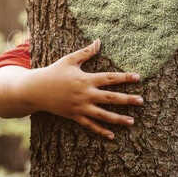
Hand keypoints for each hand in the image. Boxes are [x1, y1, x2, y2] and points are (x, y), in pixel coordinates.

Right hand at [21, 41, 141, 139]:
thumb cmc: (53, 72)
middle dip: (127, 99)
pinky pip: (90, 125)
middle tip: (142, 101)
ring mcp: (80, 107)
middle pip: (111, 98)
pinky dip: (101, 131)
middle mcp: (85, 94)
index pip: (110, 78)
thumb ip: (86, 52)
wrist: (36, 90)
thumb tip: (99, 41)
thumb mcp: (69, 60)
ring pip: (103, 115)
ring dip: (118, 119)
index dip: (124, 77)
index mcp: (86, 79)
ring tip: (132, 122)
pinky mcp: (74, 116)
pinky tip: (112, 135)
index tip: (138, 77)